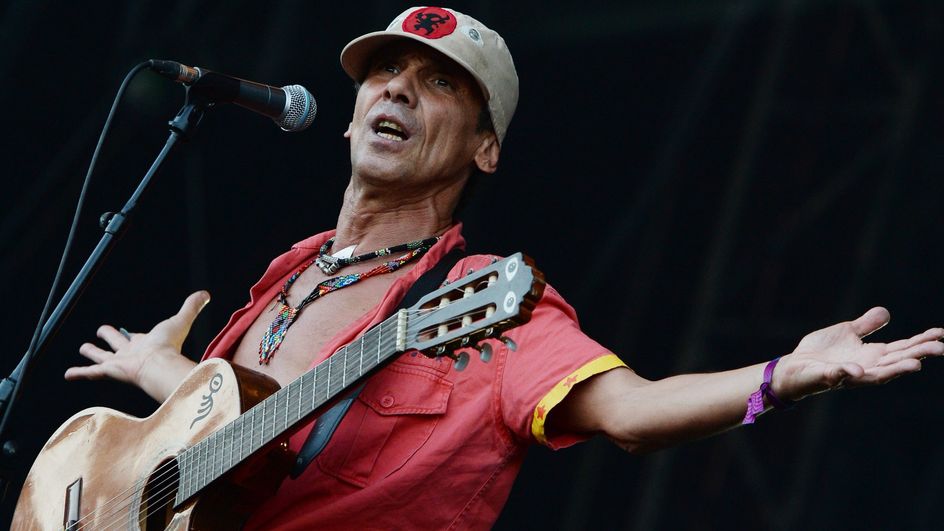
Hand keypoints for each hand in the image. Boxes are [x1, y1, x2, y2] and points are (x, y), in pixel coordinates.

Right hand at [65, 291, 209, 399]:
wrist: (159, 365)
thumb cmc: (169, 345)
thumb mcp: (180, 320)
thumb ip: (191, 307)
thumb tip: (205, 293)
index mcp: (144, 344)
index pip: (134, 338)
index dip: (130, 334)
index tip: (127, 332)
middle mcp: (130, 354)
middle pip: (116, 344)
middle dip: (108, 338)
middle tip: (101, 331)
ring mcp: (118, 363)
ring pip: (102, 357)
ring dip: (92, 353)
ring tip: (83, 349)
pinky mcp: (109, 370)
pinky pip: (91, 372)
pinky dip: (79, 372)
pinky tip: (69, 374)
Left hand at [773, 307, 943, 400]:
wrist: (794, 366)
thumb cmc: (822, 352)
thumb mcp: (847, 333)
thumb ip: (866, 325)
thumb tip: (886, 312)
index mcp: (872, 355)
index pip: (902, 349)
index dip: (921, 341)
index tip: (941, 333)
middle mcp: (866, 367)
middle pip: (897, 362)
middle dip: (918, 356)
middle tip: (939, 348)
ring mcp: (848, 374)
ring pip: (876, 376)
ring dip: (895, 370)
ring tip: (914, 365)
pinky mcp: (827, 377)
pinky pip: (837, 376)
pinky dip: (846, 373)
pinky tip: (856, 370)